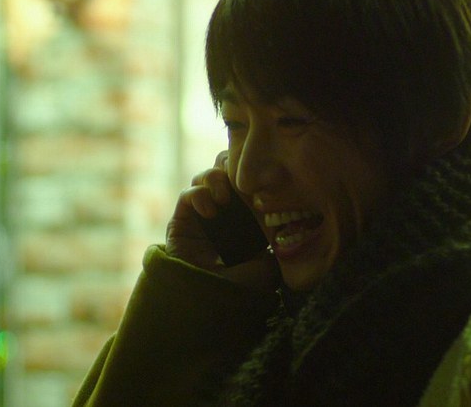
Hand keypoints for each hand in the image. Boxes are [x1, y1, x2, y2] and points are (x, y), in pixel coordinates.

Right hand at [165, 152, 279, 291]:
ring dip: (216, 178)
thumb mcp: (271, 262)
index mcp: (249, 216)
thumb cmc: (242, 286)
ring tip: (224, 197)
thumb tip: (288, 224)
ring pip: (207, 176)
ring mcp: (203, 214)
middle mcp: (226, 211)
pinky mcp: (182, 220)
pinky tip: (210, 211)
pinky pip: (188, 194)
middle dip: (234, 167)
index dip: (257, 174)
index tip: (266, 179)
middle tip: (242, 180)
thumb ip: (278, 242)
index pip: (252, 181)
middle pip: (227, 170)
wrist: (210, 302)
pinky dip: (199, 195)